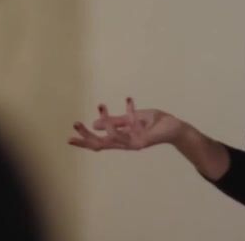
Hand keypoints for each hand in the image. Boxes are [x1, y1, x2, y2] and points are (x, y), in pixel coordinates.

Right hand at [68, 97, 185, 150]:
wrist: (175, 129)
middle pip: (101, 144)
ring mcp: (134, 143)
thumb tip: (94, 123)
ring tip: (100, 104)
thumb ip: (115, 121)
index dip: (83, 141)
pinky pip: (133, 126)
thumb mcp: (132, 119)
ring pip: (114, 136)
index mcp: (121, 140)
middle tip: (75, 123)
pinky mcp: (144, 140)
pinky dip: (129, 112)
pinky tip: (128, 100)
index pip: (99, 142)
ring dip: (106, 121)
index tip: (68, 138)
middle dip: (87, 136)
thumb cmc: (155, 124)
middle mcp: (125, 144)